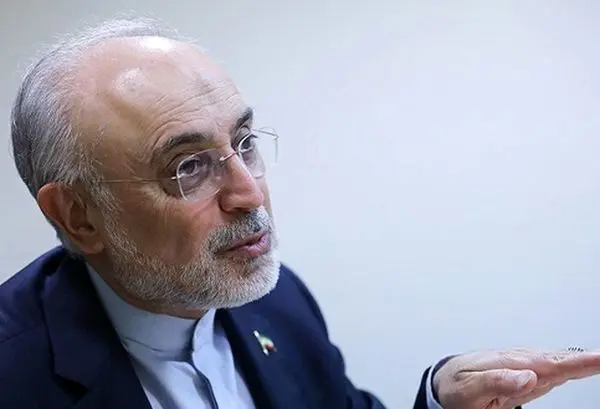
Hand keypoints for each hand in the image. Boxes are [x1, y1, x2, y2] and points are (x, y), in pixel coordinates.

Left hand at [433, 347, 599, 408]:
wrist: (444, 381)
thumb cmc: (455, 384)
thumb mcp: (468, 388)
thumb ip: (497, 381)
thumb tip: (528, 376)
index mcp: (506, 363)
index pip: (546, 363)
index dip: (575, 362)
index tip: (598, 358)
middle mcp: (518, 361)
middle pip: (558, 360)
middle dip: (585, 359)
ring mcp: (524, 366)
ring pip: (558, 362)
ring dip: (581, 360)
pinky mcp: (526, 374)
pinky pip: (552, 368)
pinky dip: (570, 364)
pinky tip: (582, 363)